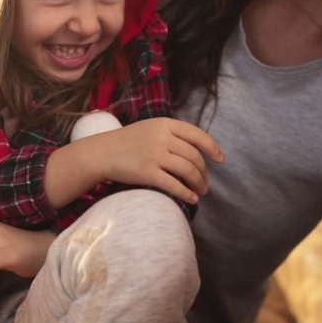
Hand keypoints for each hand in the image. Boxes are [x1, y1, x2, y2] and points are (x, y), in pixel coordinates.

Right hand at [89, 117, 223, 202]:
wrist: (101, 153)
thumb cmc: (127, 142)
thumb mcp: (150, 128)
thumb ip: (172, 134)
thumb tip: (198, 150)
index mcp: (165, 124)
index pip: (197, 135)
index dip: (212, 148)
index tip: (220, 159)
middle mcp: (162, 138)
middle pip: (194, 156)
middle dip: (204, 172)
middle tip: (205, 182)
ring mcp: (154, 155)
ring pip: (187, 170)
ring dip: (198, 183)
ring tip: (200, 191)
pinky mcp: (147, 173)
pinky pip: (174, 185)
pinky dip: (186, 193)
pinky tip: (192, 198)